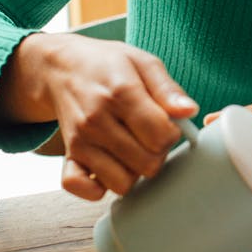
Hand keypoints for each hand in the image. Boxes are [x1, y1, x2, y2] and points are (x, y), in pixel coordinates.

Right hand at [0, 33, 197, 200]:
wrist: (62, 67)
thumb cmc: (107, 65)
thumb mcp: (143, 62)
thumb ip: (168, 89)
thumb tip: (189, 112)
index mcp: (120, 93)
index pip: (160, 135)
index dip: (173, 133)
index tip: (167, 123)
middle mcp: (96, 120)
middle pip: (147, 164)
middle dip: (157, 153)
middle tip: (150, 136)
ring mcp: (80, 142)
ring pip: (122, 183)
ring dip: (133, 172)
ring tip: (132, 149)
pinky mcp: (68, 156)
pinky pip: (83, 189)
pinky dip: (99, 187)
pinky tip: (109, 167)